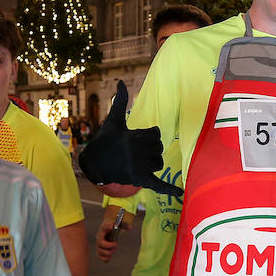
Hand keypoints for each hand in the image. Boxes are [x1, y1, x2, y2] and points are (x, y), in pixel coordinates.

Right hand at [77, 81, 181, 197]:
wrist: (94, 164)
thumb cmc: (105, 140)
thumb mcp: (114, 120)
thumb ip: (121, 101)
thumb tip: (121, 82)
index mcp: (132, 137)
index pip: (156, 134)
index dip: (150, 135)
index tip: (140, 138)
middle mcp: (136, 153)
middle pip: (159, 148)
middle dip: (152, 148)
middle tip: (138, 150)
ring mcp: (138, 168)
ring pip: (160, 163)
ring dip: (154, 161)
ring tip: (141, 160)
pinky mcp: (138, 180)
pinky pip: (157, 185)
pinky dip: (169, 190)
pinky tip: (181, 194)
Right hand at [97, 206, 131, 261]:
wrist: (107, 228)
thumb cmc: (114, 226)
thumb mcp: (119, 223)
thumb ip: (125, 225)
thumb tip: (130, 228)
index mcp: (104, 228)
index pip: (105, 227)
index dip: (108, 227)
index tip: (112, 227)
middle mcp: (100, 236)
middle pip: (100, 243)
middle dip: (109, 246)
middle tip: (116, 244)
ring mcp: (99, 244)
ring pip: (99, 251)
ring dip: (107, 253)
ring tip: (113, 250)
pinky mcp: (101, 249)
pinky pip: (100, 256)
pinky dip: (105, 258)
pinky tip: (110, 257)